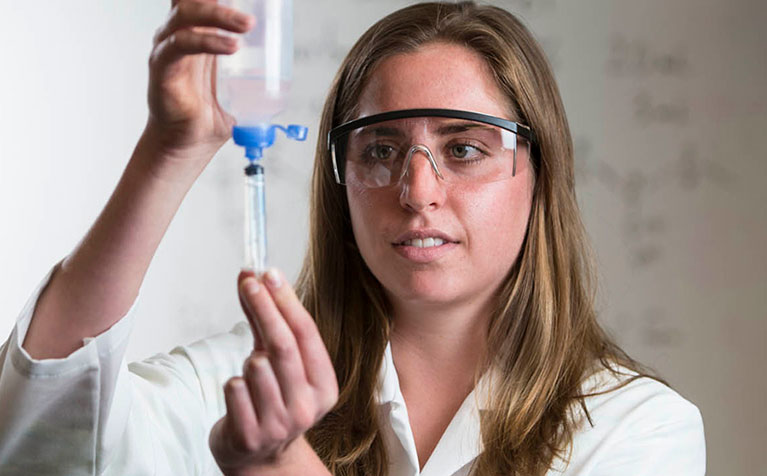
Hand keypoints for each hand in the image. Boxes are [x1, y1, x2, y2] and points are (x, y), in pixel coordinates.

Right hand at [145, 0, 253, 166]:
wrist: (190, 144)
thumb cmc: (210, 114)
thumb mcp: (238, 83)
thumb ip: (255, 67)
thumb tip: (286, 61)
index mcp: (198, 33)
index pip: (205, 1)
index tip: (253, 1)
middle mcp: (179, 34)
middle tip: (252, 15)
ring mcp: (168, 47)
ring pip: (187, 15)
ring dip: (219, 15)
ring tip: (247, 25)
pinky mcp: (161, 66)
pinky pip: (182, 44)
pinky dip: (208, 41)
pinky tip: (231, 46)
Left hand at [209, 269, 337, 474]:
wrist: (260, 455)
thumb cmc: (272, 398)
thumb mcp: (278, 361)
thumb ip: (266, 320)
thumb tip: (253, 276)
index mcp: (325, 385)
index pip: (307, 334)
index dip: (287, 301)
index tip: (270, 273)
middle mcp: (308, 406)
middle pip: (283, 345)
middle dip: (264, 307)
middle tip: (249, 281)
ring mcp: (280, 423)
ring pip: (257, 366)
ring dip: (249, 358)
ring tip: (253, 373)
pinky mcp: (250, 435)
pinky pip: (234, 388)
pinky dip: (234, 382)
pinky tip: (242, 394)